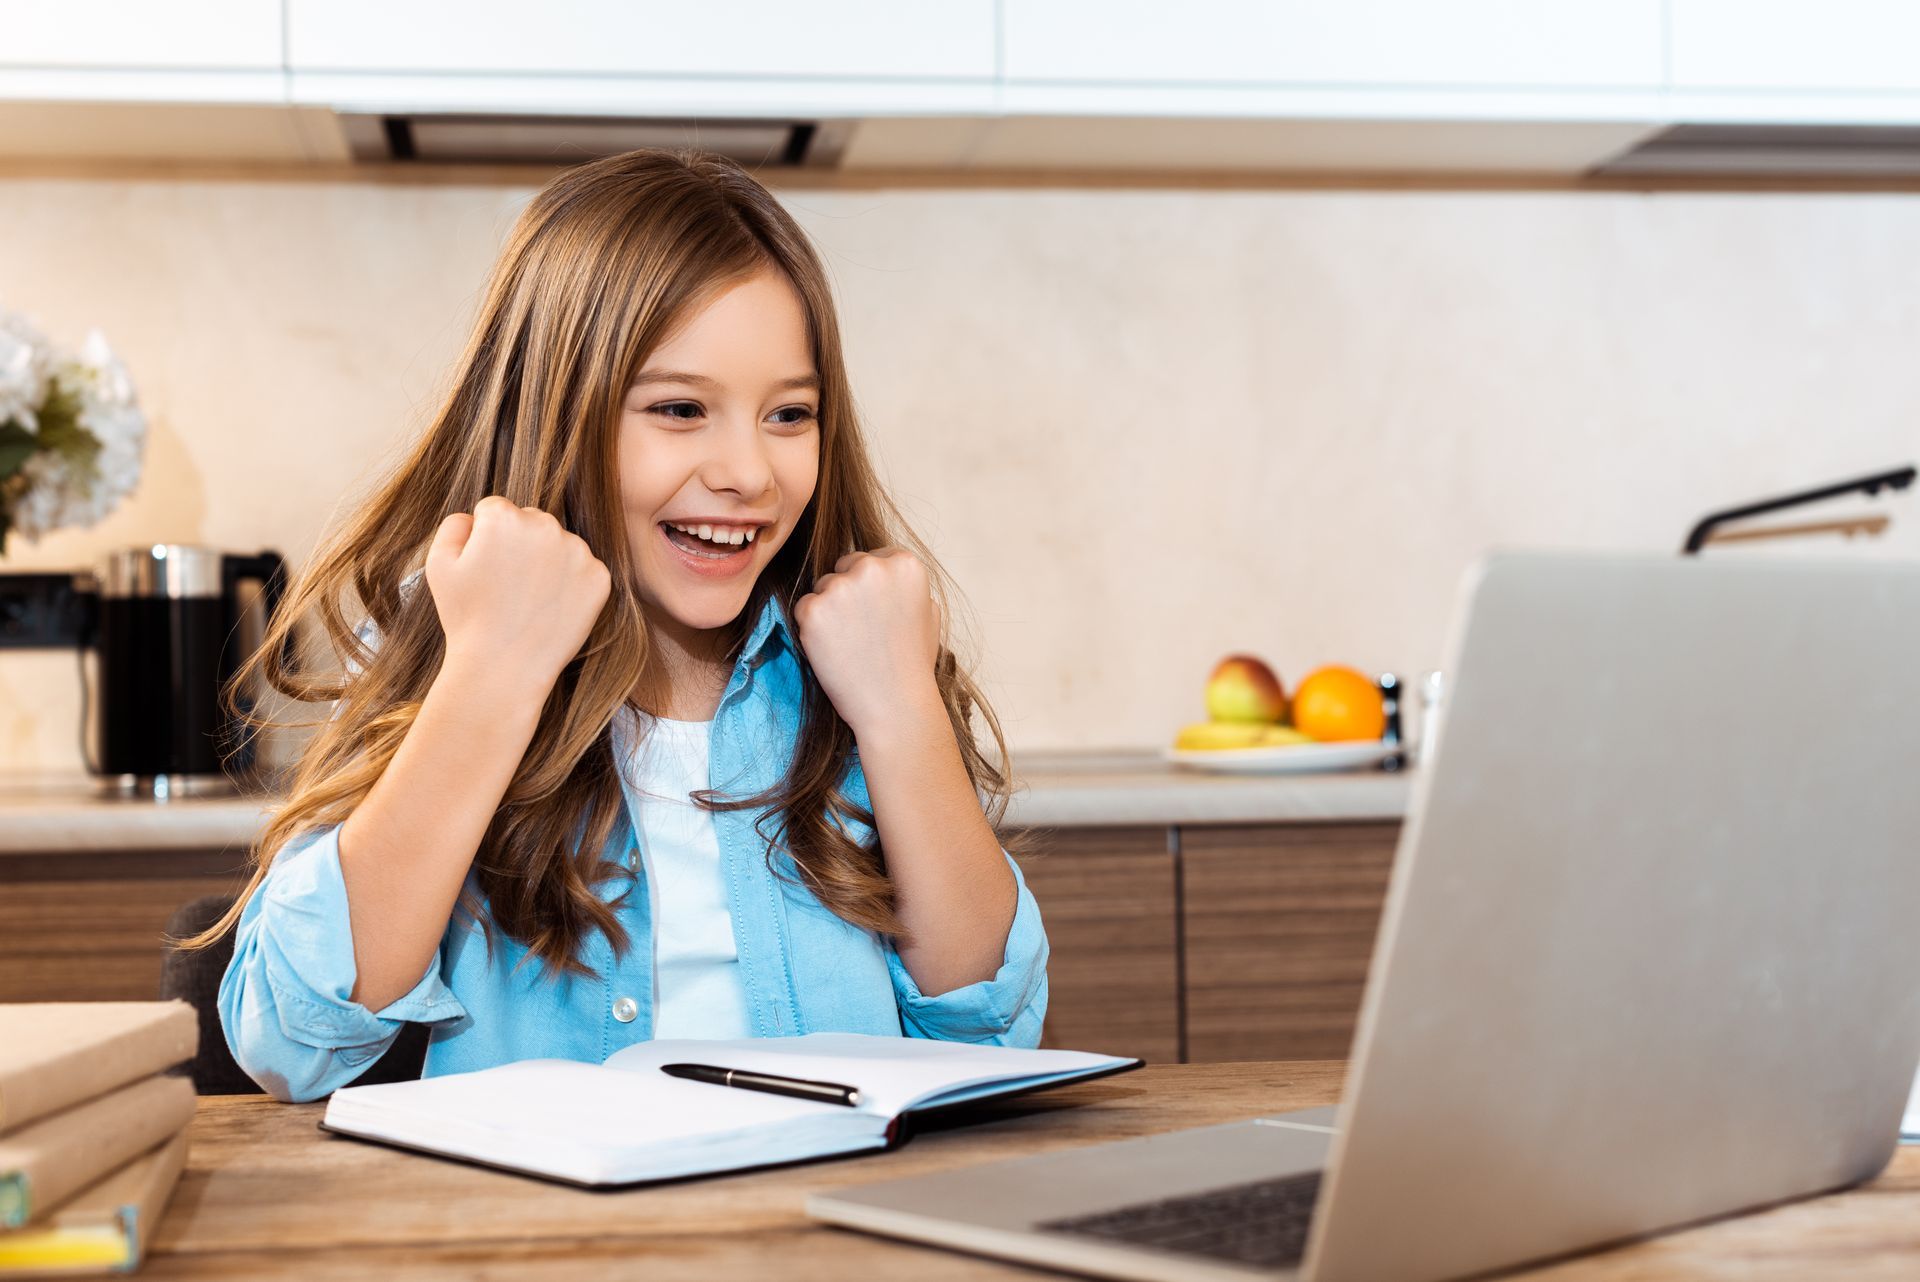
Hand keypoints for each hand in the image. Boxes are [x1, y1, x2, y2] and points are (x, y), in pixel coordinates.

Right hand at [424, 496, 611, 690]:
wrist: (504, 668)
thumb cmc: (466, 618)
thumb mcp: (439, 565)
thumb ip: (454, 525)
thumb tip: (476, 517)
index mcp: (505, 517)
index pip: (496, 510)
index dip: (485, 540)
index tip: (485, 569)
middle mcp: (546, 525)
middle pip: (530, 522)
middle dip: (519, 545)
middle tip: (507, 587)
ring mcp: (578, 551)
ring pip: (558, 544)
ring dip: (546, 562)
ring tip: (528, 599)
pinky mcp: (599, 577)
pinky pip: (582, 569)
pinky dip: (570, 584)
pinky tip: (550, 607)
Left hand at [792, 549, 942, 736]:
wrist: (895, 705)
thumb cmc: (912, 664)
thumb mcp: (928, 614)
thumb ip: (907, 586)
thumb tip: (888, 570)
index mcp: (905, 564)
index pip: (872, 559)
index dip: (871, 590)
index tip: (878, 616)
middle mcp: (873, 567)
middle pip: (844, 567)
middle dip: (847, 593)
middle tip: (862, 632)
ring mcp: (841, 587)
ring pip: (822, 588)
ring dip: (829, 611)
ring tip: (851, 645)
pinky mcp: (814, 609)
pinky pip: (803, 609)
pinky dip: (812, 629)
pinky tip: (834, 651)